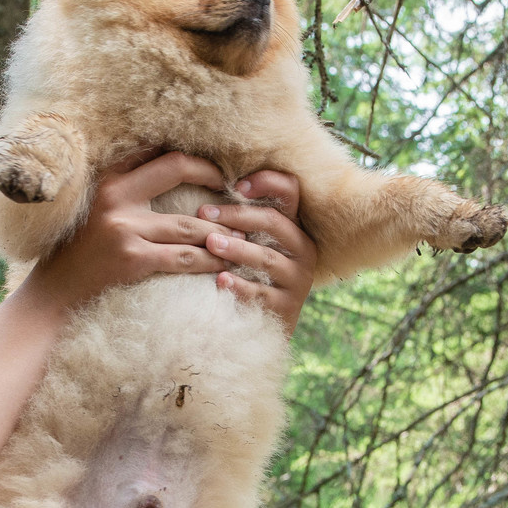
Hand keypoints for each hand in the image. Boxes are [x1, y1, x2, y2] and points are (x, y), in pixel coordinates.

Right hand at [17, 151, 230, 312]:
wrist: (53, 296)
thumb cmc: (78, 254)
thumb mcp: (93, 211)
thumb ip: (124, 190)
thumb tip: (169, 171)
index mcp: (107, 178)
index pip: (155, 149)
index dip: (189, 152)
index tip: (214, 166)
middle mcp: (115, 195)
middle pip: (176, 167)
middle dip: (212, 174)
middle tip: (235, 189)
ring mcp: (125, 228)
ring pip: (190, 224)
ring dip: (222, 229)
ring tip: (243, 233)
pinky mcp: (134, 259)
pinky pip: (185, 257)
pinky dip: (210, 260)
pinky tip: (225, 262)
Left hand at [202, 169, 317, 332]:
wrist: (262, 325)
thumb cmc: (249, 272)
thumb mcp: (251, 241)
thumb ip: (242, 217)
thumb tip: (207, 182)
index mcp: (294, 226)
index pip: (290, 191)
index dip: (266, 182)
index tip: (236, 187)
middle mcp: (303, 249)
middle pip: (274, 223)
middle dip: (238, 215)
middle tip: (205, 213)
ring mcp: (298, 279)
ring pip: (267, 258)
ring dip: (237, 248)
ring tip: (211, 244)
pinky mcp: (287, 307)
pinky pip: (262, 293)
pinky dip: (240, 286)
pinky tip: (219, 281)